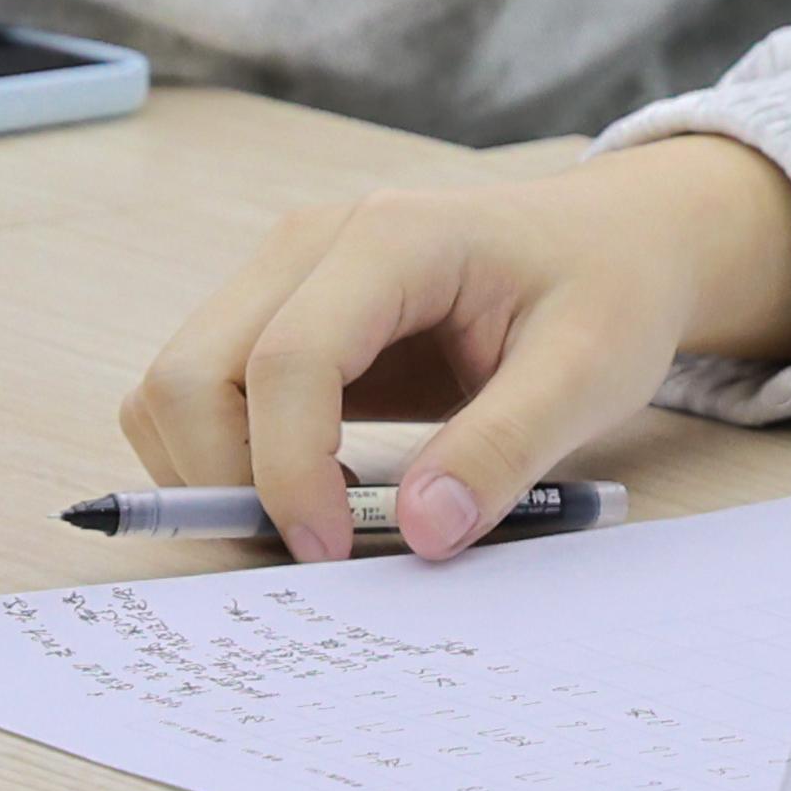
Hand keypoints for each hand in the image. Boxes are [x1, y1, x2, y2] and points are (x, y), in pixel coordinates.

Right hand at [120, 137, 790, 566]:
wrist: (616, 241)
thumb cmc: (609, 290)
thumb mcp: (593, 370)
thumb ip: (506, 448)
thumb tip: (421, 532)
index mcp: (394, 237)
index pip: (288, 359)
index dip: (291, 471)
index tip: (332, 552)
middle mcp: (311, 245)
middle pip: (192, 374)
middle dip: (225, 482)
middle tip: (315, 553)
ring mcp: (281, 279)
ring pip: (173, 390)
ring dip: (213, 476)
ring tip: (318, 524)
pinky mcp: (276, 320)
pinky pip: (201, 400)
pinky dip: (225, 461)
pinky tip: (312, 492)